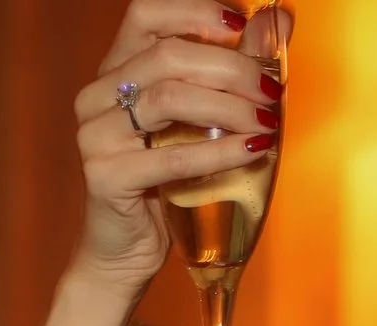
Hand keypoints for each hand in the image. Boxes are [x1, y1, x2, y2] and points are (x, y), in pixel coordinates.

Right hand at [69, 0, 287, 295]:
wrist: (127, 251)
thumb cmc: (168, 181)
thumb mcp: (203, 120)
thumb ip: (235, 68)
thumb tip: (279, 20)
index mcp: (117, 69)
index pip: (146, 13)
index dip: (195, 10)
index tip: (240, 26)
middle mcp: (99, 95)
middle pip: (167, 54)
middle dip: (231, 67)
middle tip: (271, 92)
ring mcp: (96, 135)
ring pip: (169, 98)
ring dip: (229, 107)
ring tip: (267, 122)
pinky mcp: (106, 176)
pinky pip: (172, 157)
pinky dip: (221, 152)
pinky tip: (253, 149)